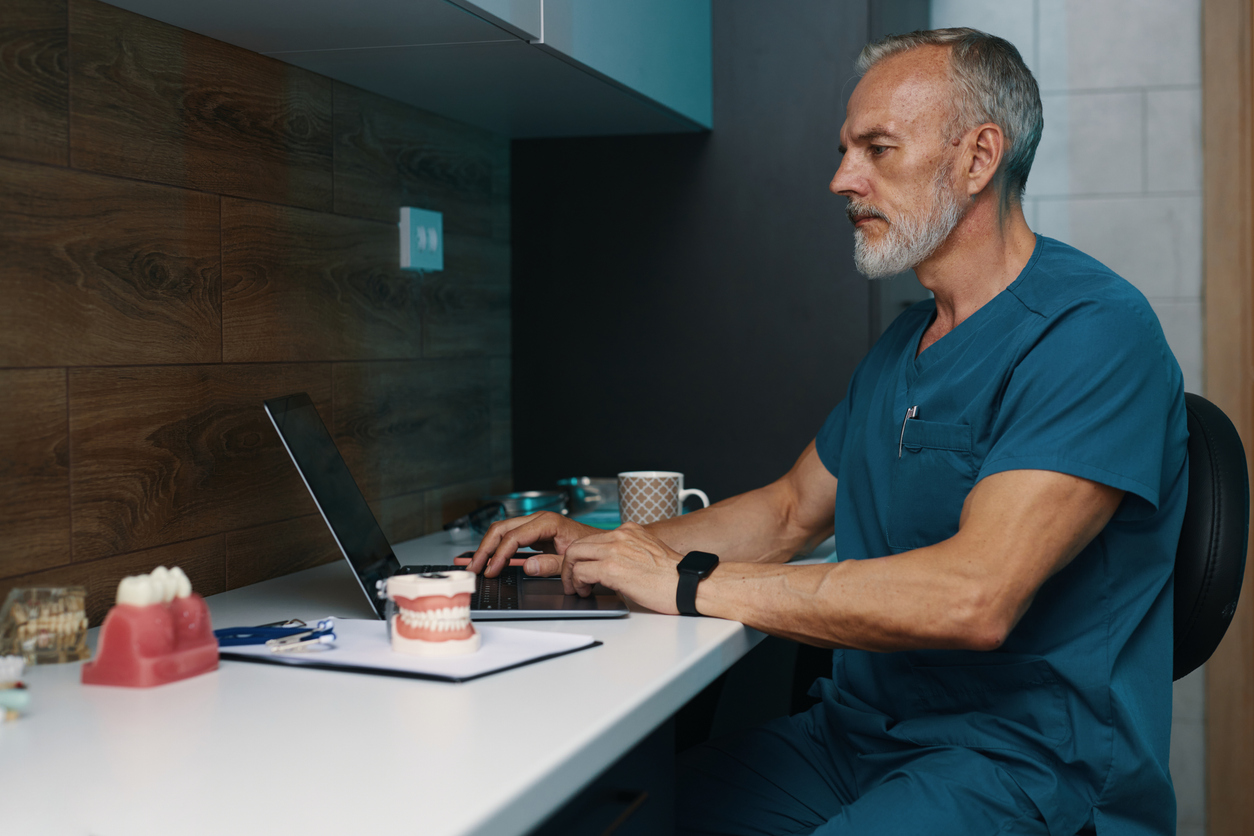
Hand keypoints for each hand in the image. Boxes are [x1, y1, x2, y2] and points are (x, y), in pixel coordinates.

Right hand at [467, 511, 601, 576]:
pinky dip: (497, 547)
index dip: (499, 554)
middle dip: (485, 548)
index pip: (514, 536)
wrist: (601, 546)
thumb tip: (528, 566)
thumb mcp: (572, 561)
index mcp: (548, 523)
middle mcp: (539, 520)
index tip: (491, 570)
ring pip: (502, 530)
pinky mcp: (534, 533)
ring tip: (475, 564)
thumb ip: (550, 564)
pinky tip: (489, 559)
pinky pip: (510, 536)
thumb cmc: (590, 551)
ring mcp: (535, 525)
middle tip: (474, 567)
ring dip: (487, 547)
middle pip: (502, 529)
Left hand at [563, 522, 685, 613]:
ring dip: (570, 574)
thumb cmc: (673, 576)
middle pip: (578, 544)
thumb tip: (611, 566)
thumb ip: (627, 552)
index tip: (582, 568)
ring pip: (574, 555)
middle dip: (570, 564)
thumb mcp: (648, 553)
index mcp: (629, 531)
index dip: (583, 556)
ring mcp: (614, 550)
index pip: (593, 539)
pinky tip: (585, 592)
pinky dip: (577, 583)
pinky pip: (581, 572)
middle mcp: (620, 535)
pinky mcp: (612, 568)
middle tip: (572, 580)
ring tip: (577, 588)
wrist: (688, 584)